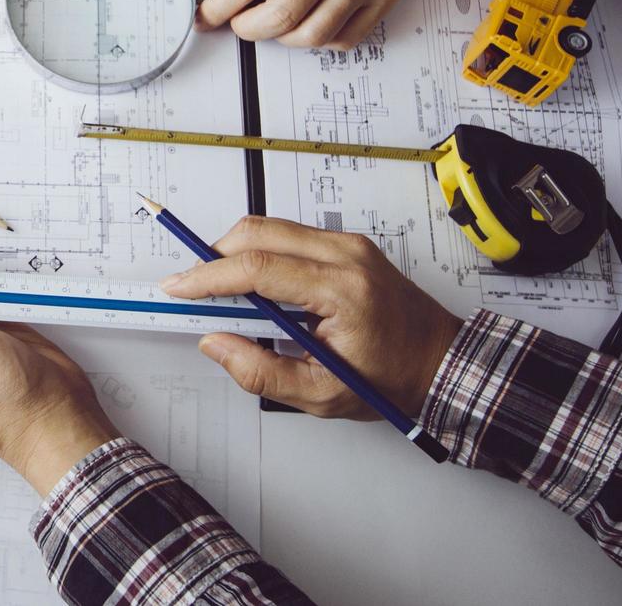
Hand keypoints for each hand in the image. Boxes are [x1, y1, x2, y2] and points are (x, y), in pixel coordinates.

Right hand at [163, 216, 462, 418]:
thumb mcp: (322, 395)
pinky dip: (261, 251)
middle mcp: (347, 255)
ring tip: (221, 290)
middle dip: (214, 255)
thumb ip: (261, 373)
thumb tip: (216, 344)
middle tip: (193, 287)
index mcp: (343, 292)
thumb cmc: (392, 380)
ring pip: (271, 227)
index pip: (258, 269)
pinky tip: (254, 284)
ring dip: (236, 252)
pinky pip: (290, 233)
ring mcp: (349, 244)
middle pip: (259, 233)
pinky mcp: (348, 243)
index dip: (209, 276)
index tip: (179, 287)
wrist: (442, 361)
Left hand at [198, 0, 458, 48]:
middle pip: (280, 18)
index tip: (206, 16)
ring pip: (311, 36)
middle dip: (248, 28)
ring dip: (282, 36)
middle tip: (240, 20)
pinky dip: (318, 38)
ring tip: (276, 15)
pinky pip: (343, 39)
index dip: (218, 8)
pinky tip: (310, 17)